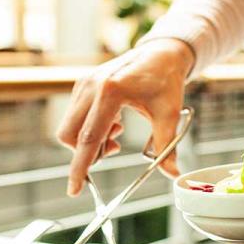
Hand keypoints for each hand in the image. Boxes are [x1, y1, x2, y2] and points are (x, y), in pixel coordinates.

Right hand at [57, 38, 193, 196]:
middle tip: (115, 147)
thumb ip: (167, 147)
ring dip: (91, 140)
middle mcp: (91, 86)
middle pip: (70, 136)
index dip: (80, 167)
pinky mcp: (81, 85)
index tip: (74, 189)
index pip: (89, 138)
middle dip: (87, 152)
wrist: (160, 53)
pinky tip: (112, 122)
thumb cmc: (166, 81)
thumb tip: (173, 174)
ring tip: (117, 131)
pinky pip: (74, 118)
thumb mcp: (169, 115)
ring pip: (70, 129)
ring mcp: (82, 84)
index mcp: (111, 91)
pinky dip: (90, 129)